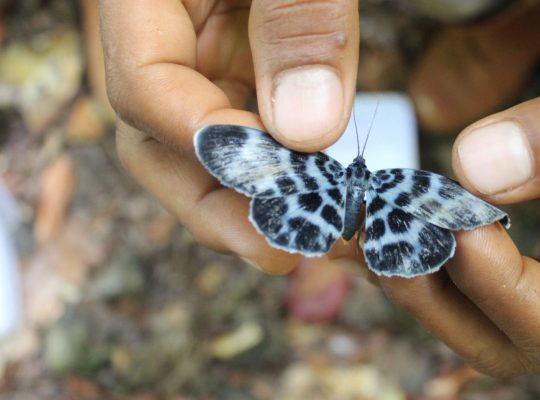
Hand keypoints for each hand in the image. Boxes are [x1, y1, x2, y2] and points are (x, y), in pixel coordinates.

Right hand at [99, 0, 358, 272]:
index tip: (279, 182)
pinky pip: (246, 117)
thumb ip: (298, 22)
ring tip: (306, 231)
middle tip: (280, 251)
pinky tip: (315, 184)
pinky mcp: (241, 53)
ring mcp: (201, 46)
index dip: (208, 147)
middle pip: (157, 138)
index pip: (144, 87)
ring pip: (202, 141)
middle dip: (218, 205)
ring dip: (252, 195)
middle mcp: (163, 31)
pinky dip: (279, 159)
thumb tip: (306, 131)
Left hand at [379, 24, 539, 375]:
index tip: (452, 224)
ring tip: (369, 221)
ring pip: (485, 309)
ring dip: (420, 271)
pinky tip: (392, 214)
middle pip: (507, 339)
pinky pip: (486, 265)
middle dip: (435, 296)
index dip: (498, 288)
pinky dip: (435, 243)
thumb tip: (475, 168)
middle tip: (378, 236)